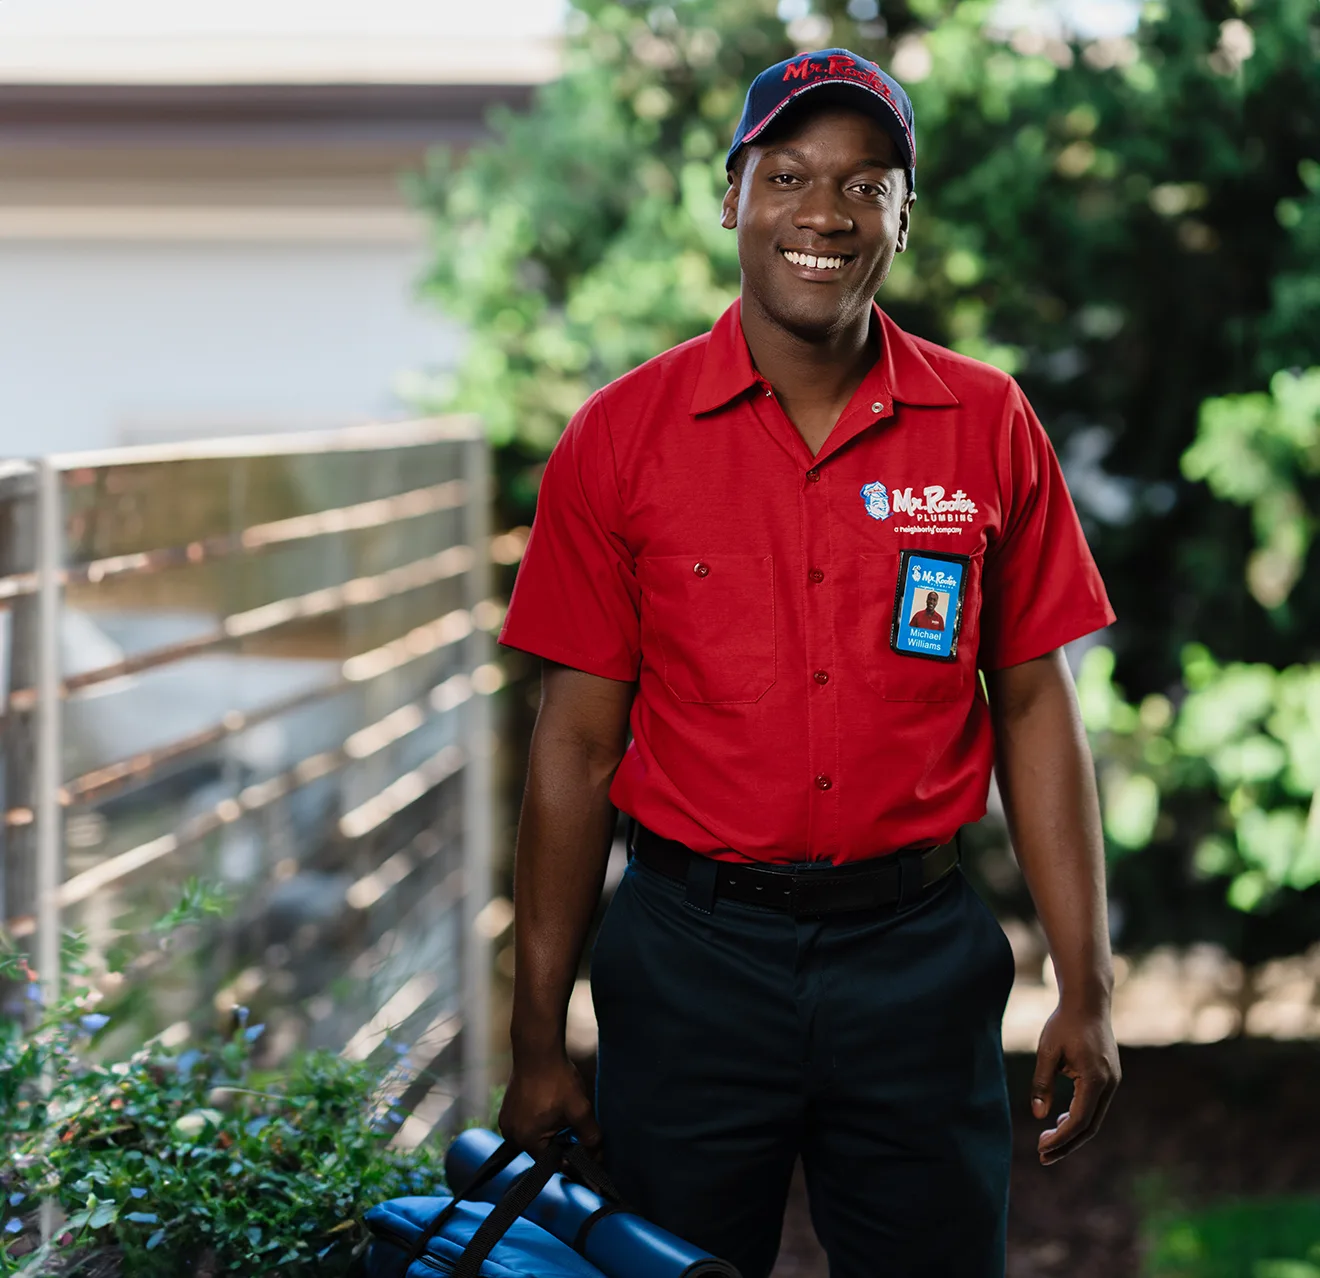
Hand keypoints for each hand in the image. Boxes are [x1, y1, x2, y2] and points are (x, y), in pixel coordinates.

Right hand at [498, 1050, 601, 1156]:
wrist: (538, 1050)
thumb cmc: (557, 1079)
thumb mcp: (579, 1109)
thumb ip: (590, 1136)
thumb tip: (598, 1156)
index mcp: (526, 1140)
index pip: (553, 1163)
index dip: (571, 1157)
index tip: (581, 1145)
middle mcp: (511, 1135)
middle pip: (542, 1151)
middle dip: (560, 1141)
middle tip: (572, 1122)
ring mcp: (506, 1122)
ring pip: (535, 1137)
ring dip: (550, 1130)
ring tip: (560, 1109)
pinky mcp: (507, 1110)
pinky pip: (526, 1124)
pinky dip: (539, 1120)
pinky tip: (550, 1104)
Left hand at [1030, 999, 1119, 1164]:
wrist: (1088, 1001)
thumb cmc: (1064, 1023)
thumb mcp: (1047, 1051)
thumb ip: (1042, 1083)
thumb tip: (1038, 1115)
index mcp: (1095, 1079)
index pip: (1079, 1121)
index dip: (1060, 1138)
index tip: (1041, 1148)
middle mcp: (1109, 1084)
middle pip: (1090, 1127)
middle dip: (1067, 1144)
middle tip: (1042, 1157)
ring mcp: (1113, 1082)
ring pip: (1094, 1119)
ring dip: (1073, 1133)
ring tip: (1048, 1143)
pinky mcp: (1109, 1078)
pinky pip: (1096, 1106)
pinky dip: (1080, 1117)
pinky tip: (1062, 1121)